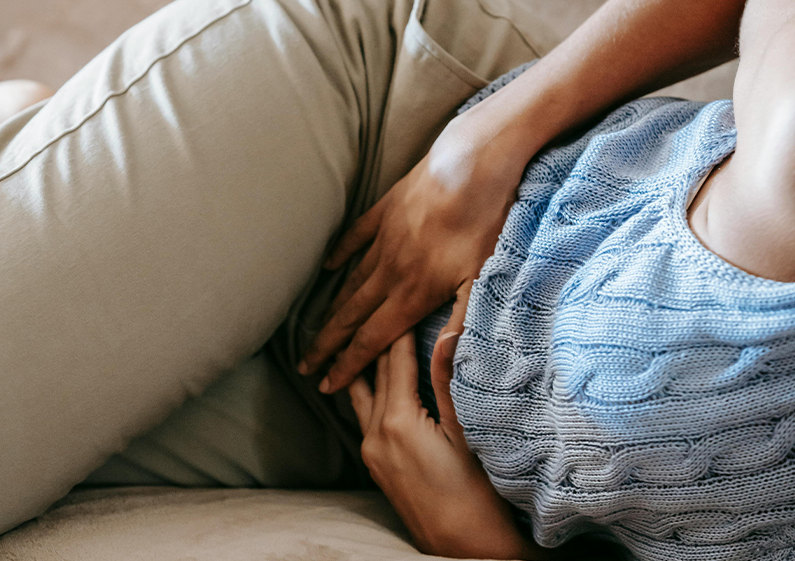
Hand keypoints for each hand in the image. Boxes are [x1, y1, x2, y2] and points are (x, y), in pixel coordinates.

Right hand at [299, 102, 534, 392]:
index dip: (348, 364)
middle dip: (327, 344)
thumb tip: (442, 362)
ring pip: (351, 282)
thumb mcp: (482, 280)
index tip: (327, 383)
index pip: (372, 338)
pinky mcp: (385, 211)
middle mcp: (390, 271)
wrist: (472, 163)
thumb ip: (459, 324)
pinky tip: (329, 267)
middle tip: (305, 365)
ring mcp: (384, 239)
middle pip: (352, 316)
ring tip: (317, 328)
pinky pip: (355, 238)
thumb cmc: (485, 222)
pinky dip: (340, 255)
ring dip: (333, 308)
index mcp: (413, 293)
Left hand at [348, 329, 548, 559]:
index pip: (395, 361)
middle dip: (380, 341)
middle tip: (386, 308)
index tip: (405, 300)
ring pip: (362, 394)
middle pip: (375, 374)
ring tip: (366, 338)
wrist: (463, 548)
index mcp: (398, 421)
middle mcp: (375, 434)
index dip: (401, 329)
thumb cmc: (476, 494)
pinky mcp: (375, 465)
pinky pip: (365, 415)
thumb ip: (449, 382)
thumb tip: (447, 334)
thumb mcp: (467, 433)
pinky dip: (370, 391)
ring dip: (366, 366)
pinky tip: (376, 382)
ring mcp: (371, 451)